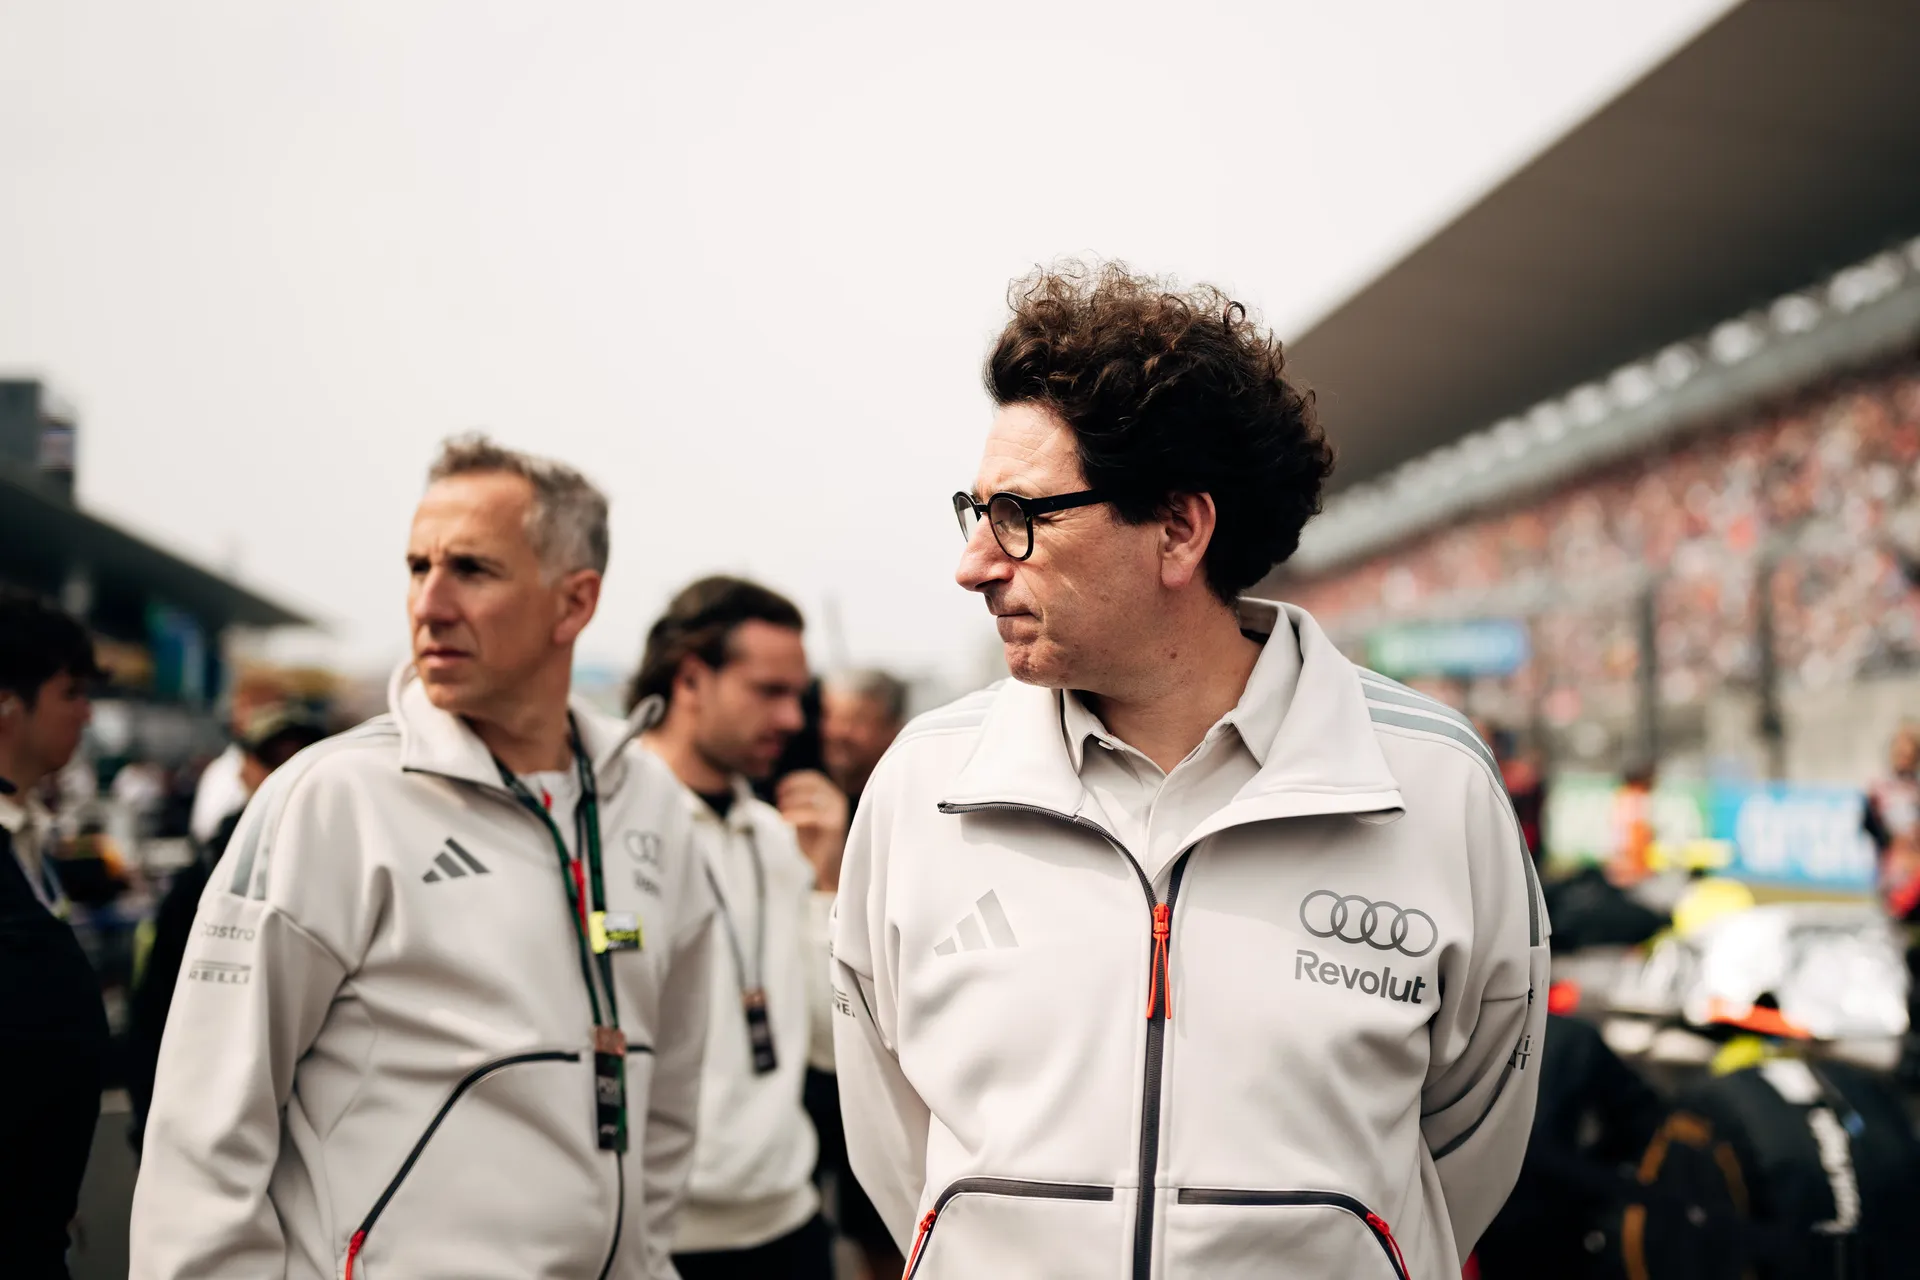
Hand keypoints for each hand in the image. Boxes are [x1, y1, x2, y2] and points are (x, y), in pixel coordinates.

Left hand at [776, 770, 848, 891]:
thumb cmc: (814, 842)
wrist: (827, 866)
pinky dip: (796, 813)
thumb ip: (798, 802)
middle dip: (792, 792)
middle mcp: (837, 800)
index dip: (794, 780)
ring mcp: (837, 812)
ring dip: (792, 802)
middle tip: (779, 803)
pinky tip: (784, 819)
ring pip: (812, 797)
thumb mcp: (803, 816)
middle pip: (812, 785)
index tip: (779, 789)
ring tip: (782, 813)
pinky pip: (813, 813)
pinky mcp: (835, 825)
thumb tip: (781, 789)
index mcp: (831, 795)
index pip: (813, 778)